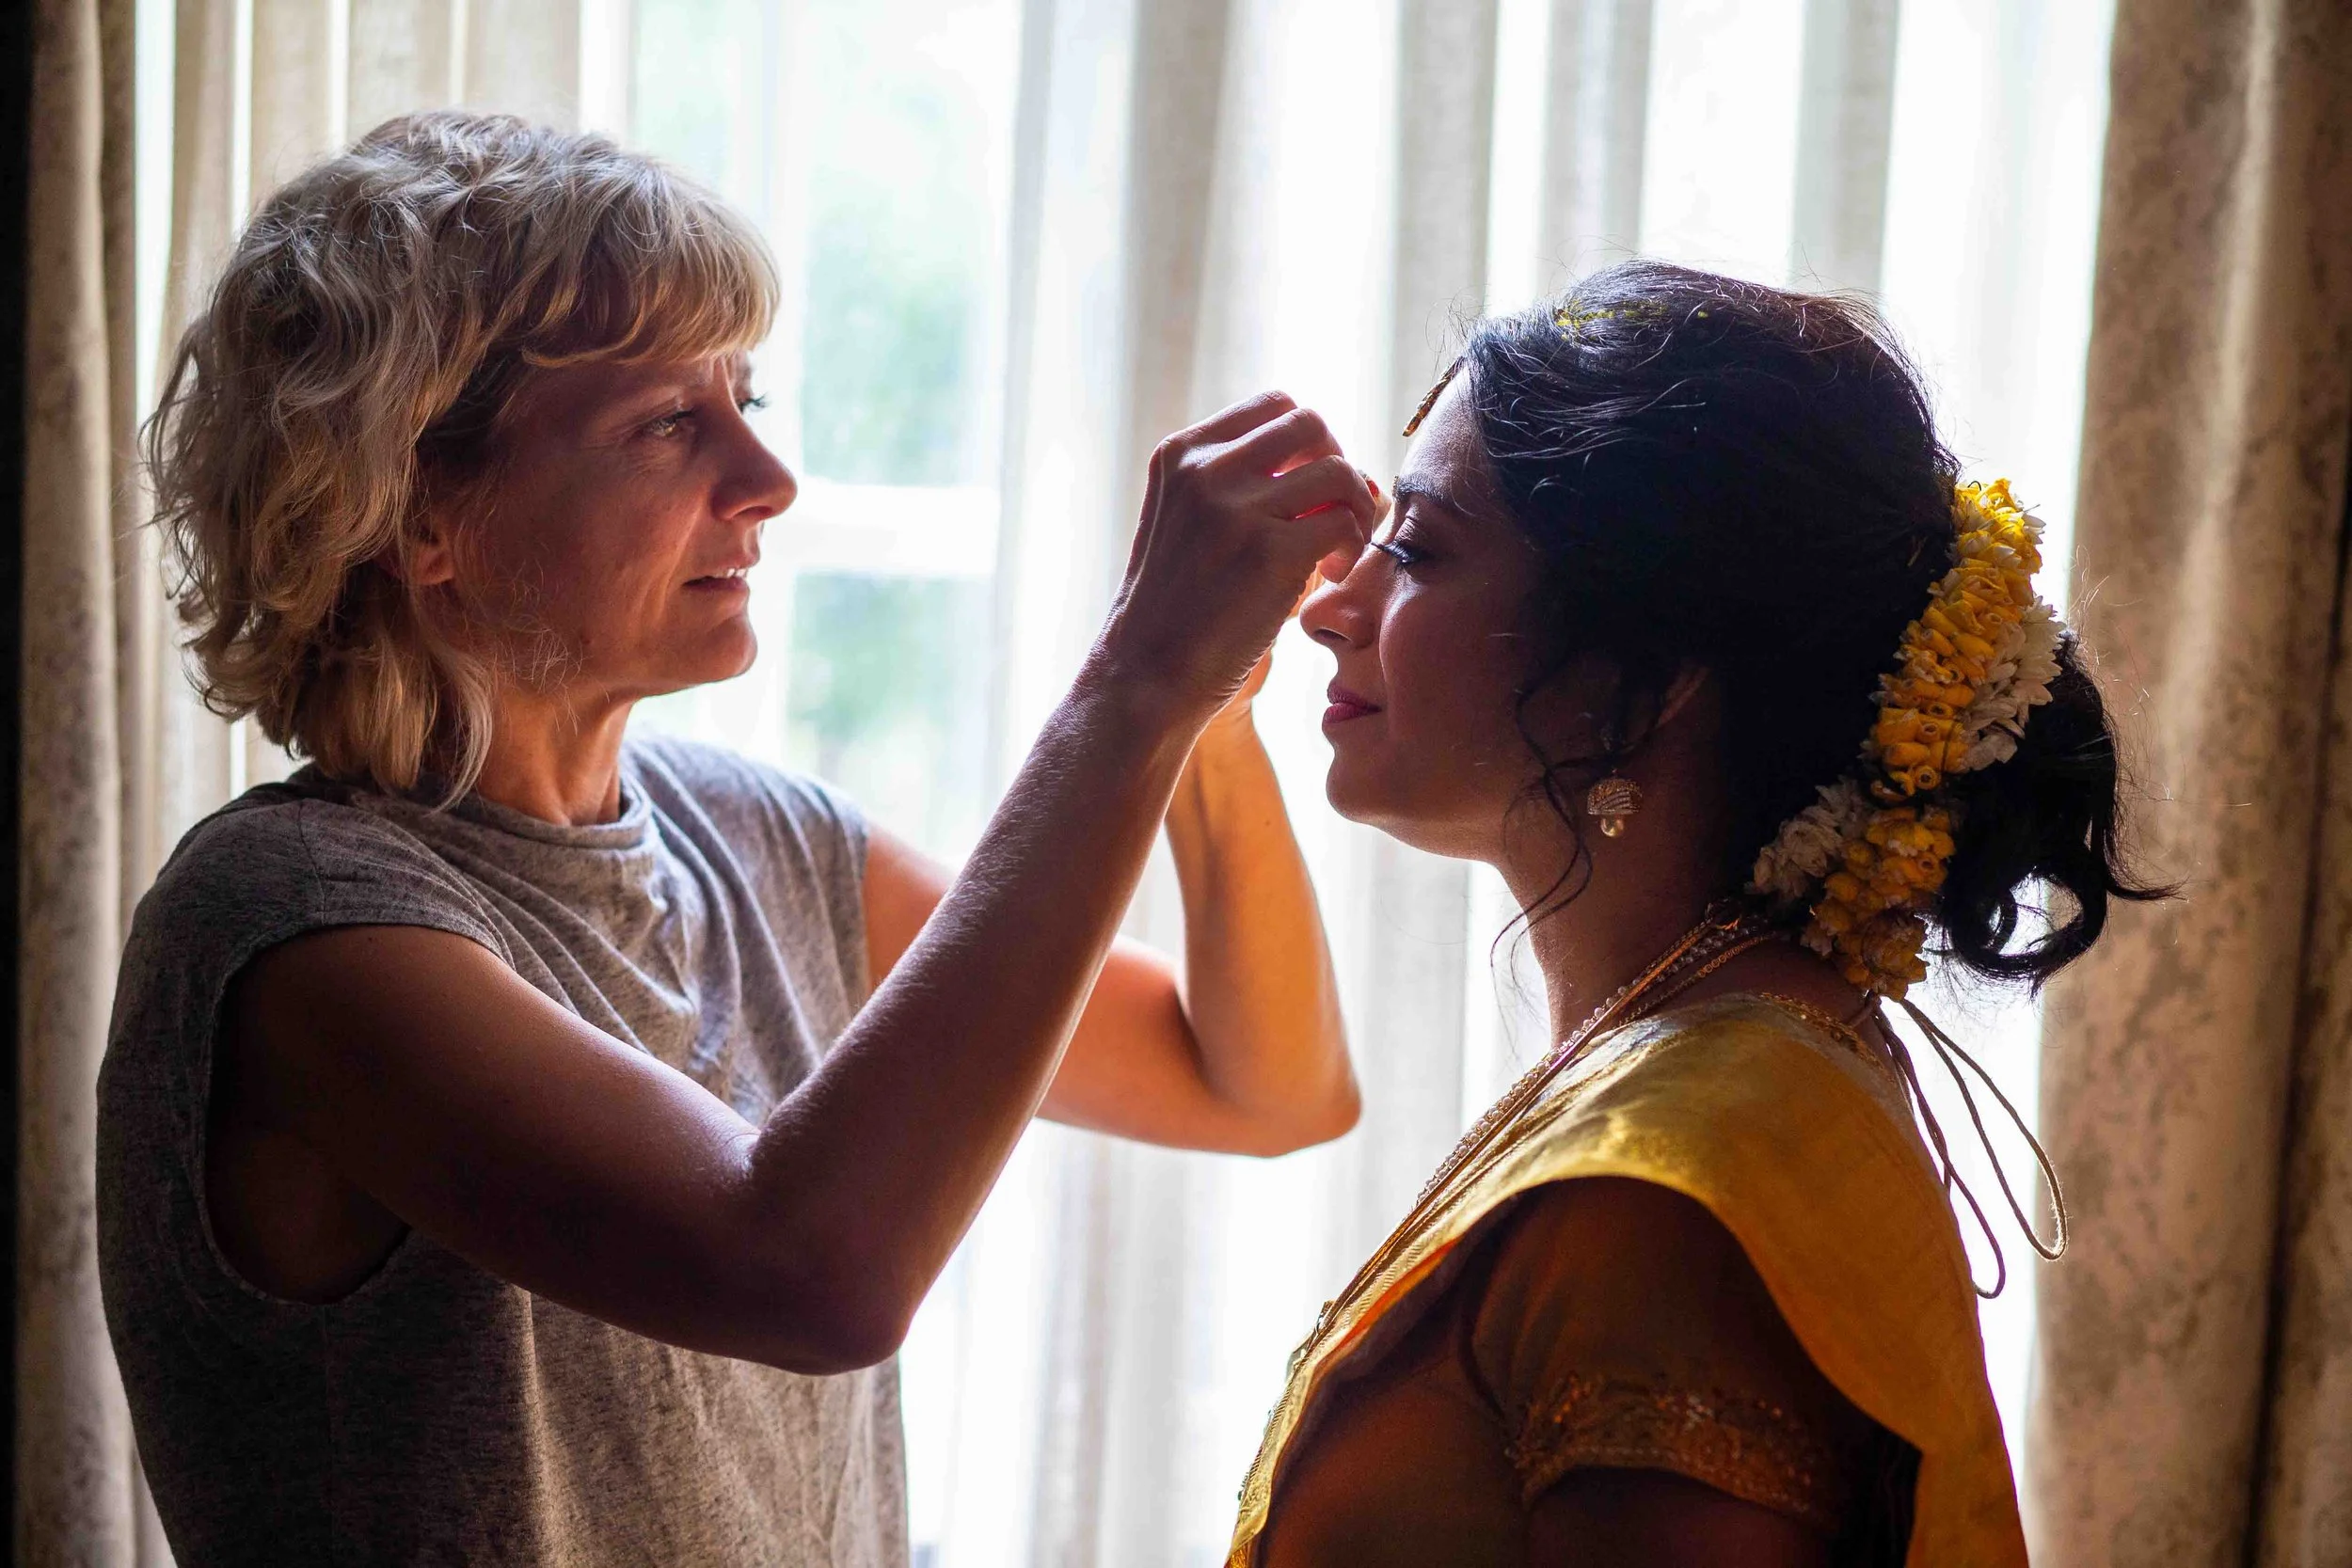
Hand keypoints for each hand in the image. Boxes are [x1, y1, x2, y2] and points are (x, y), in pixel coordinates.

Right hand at [1094, 392, 1376, 721]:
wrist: (1145, 673)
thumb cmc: (1177, 608)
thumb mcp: (1188, 522)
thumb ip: (1241, 485)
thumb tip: (1338, 465)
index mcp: (1180, 454)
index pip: (1273, 407)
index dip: (1307, 444)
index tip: (1307, 490)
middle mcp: (1204, 469)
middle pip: (1310, 424)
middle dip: (1336, 465)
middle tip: (1334, 515)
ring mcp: (1235, 508)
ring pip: (1338, 471)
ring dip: (1354, 508)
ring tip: (1336, 551)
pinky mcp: (1269, 552)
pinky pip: (1344, 523)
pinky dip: (1352, 546)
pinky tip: (1330, 575)